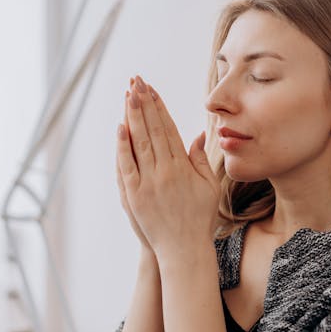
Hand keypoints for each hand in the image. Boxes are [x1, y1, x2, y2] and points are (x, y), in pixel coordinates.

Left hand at [116, 75, 218, 255]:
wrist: (184, 250)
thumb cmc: (200, 219)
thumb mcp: (209, 187)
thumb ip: (201, 160)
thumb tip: (198, 135)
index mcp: (184, 167)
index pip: (168, 129)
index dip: (160, 108)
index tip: (153, 89)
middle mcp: (166, 171)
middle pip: (152, 130)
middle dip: (144, 103)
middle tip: (137, 81)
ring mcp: (148, 183)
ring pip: (139, 143)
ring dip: (133, 117)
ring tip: (128, 94)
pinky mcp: (134, 196)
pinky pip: (126, 166)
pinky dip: (122, 146)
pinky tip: (120, 127)